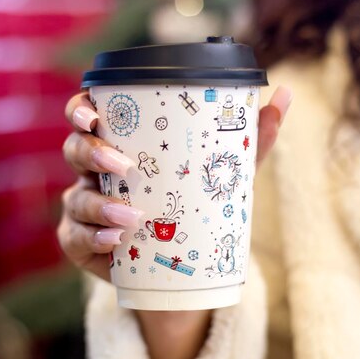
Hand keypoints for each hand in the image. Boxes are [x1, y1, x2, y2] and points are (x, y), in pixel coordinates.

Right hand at [57, 86, 291, 358]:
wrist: (183, 264)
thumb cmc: (195, 205)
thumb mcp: (223, 172)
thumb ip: (249, 139)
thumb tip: (284, 94)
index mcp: (121, 145)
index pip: (88, 116)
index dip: (81, 108)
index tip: (93, 112)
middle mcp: (96, 173)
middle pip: (74, 151)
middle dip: (91, 152)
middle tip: (123, 164)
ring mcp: (85, 209)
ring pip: (75, 198)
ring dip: (98, 205)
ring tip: (131, 217)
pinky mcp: (83, 245)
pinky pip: (76, 239)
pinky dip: (95, 240)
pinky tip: (116, 242)